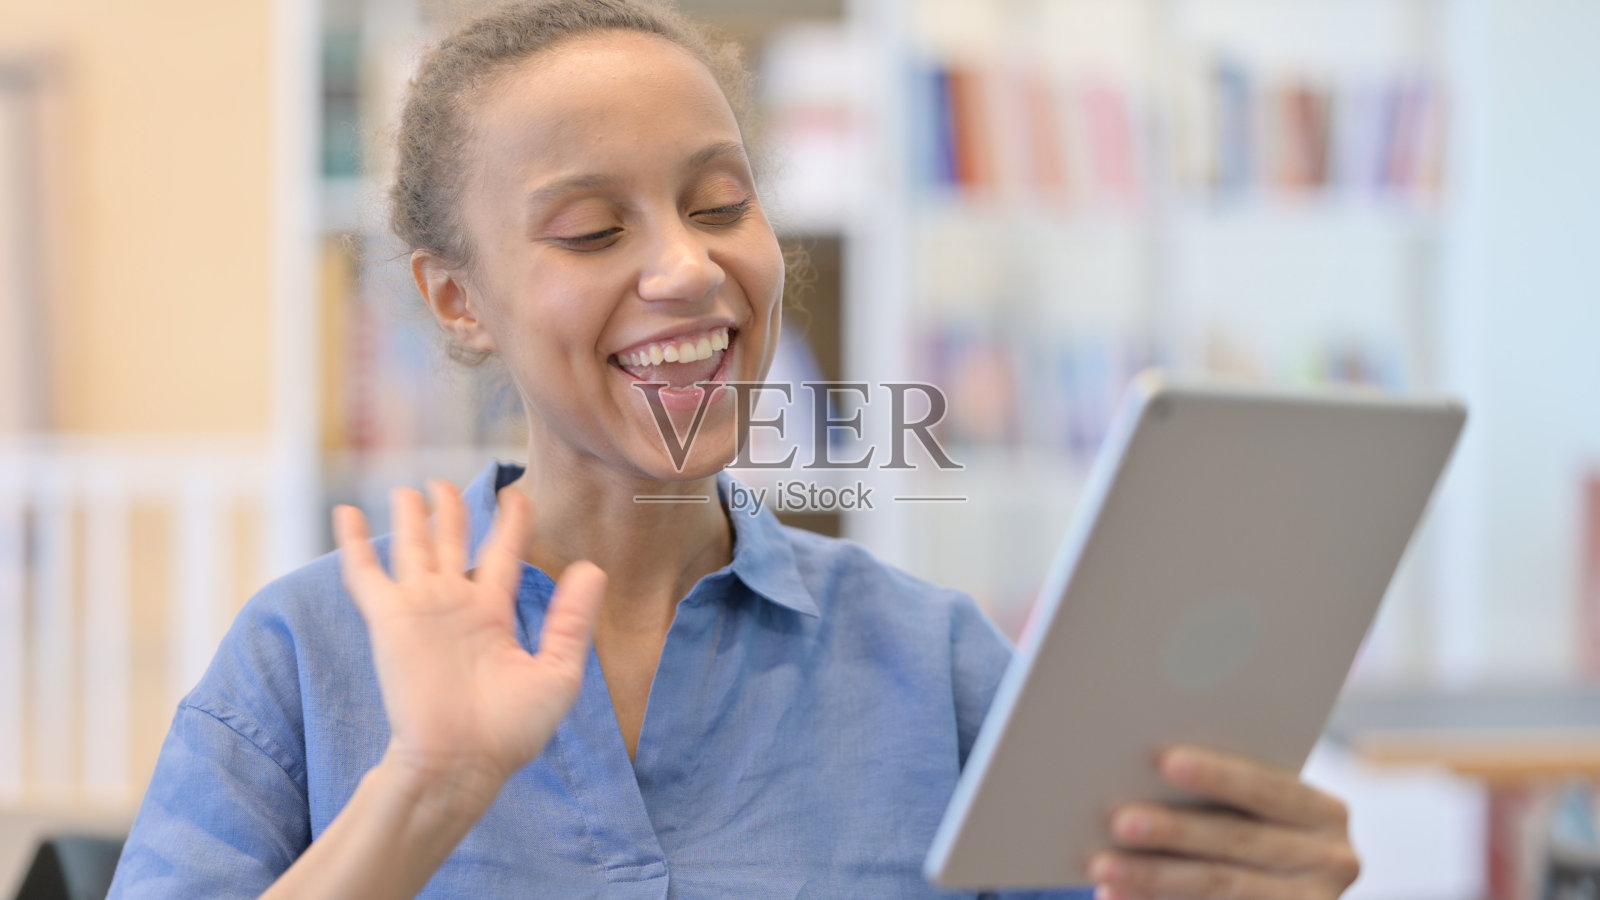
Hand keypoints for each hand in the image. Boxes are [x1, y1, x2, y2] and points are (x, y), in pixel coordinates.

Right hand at [333, 480, 605, 799]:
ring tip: (410, 488)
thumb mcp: (558, 672)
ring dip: (410, 516)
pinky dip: (353, 542)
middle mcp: (456, 605)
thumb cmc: (510, 731)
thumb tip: (592, 568)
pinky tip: (344, 511)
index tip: (518, 495)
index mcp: (494, 614)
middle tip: (447, 483)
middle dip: (451, 509)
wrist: (462, 762)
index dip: (511, 523)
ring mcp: (420, 608)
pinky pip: (366, 573)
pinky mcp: (390, 619)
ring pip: (413, 547)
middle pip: (453, 541)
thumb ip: (572, 620)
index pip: (504, 554)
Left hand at [1089, 746, 1360, 899]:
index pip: (1268, 787)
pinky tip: (1114, 896)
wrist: (1273, 890)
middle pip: (1239, 842)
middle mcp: (1332, 861)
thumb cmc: (1245, 825)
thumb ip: (1221, 787)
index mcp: (1324, 812)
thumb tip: (1144, 762)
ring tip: (1102, 867)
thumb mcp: (1252, 807)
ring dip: (1155, 878)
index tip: (1164, 760)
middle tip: (1119, 820)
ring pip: (1222, 888)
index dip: (1217, 775)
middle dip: (1175, 831)